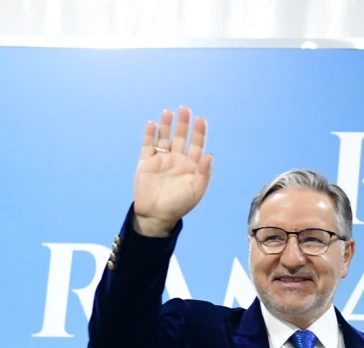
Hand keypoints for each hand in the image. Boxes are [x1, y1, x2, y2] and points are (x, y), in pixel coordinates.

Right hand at [132, 106, 212, 237]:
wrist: (156, 214)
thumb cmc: (180, 204)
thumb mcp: (197, 190)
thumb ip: (204, 173)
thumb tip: (210, 155)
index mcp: (191, 166)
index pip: (197, 145)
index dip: (199, 132)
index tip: (201, 119)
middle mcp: (177, 160)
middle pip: (181, 137)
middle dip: (183, 124)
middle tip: (185, 109)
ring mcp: (161, 159)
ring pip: (164, 138)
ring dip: (166, 125)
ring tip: (168, 112)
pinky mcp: (146, 162)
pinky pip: (148, 145)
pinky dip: (150, 134)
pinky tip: (153, 124)